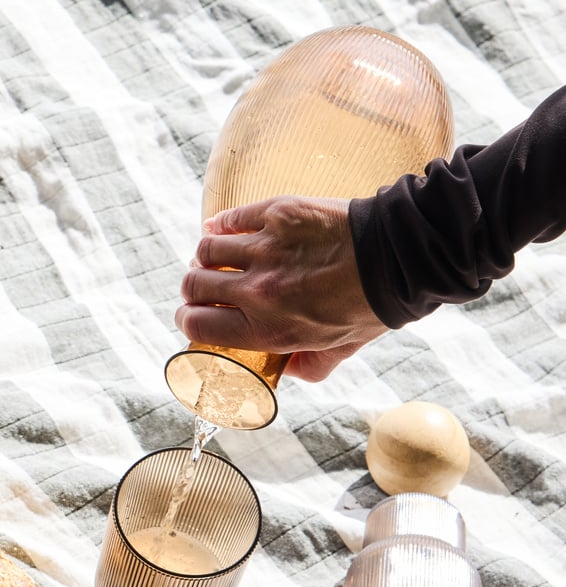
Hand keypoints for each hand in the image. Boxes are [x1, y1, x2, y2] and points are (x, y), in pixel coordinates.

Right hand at [175, 195, 386, 381]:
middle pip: (194, 285)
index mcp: (267, 329)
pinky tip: (219, 228)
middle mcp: (256, 290)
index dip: (187, 320)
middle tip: (199, 286)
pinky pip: (232, 218)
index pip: (199, 325)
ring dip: (204, 256)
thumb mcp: (340, 348)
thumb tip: (292, 372)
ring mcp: (264, 249)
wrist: (399, 257)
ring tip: (212, 257)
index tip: (190, 316)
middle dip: (191, 288)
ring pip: (207, 249)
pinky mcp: (276, 214)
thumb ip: (311, 365)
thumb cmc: (372, 305)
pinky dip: (220, 224)